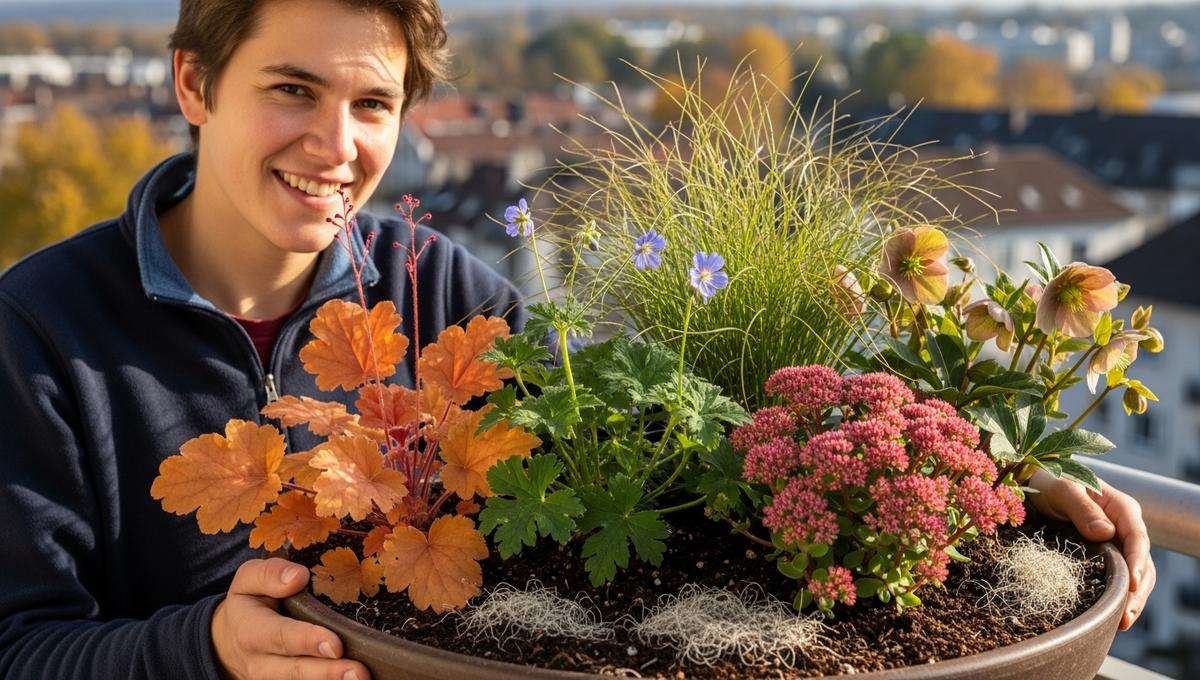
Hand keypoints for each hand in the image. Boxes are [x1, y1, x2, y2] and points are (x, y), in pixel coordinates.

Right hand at [212, 557, 369, 679]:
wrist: (228, 642)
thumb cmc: (248, 604)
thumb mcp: (247, 581)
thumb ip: (269, 574)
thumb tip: (299, 577)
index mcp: (251, 631)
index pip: (281, 637)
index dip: (308, 641)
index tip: (335, 644)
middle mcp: (261, 663)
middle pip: (296, 671)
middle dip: (329, 672)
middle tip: (360, 672)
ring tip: (362, 677)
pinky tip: (354, 679)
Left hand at [1028, 469, 1154, 630]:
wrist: (1038, 482)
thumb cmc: (1050, 480)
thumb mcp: (1063, 489)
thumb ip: (1082, 508)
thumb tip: (1106, 533)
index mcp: (1121, 508)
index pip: (1137, 538)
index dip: (1137, 562)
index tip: (1133, 584)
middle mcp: (1124, 526)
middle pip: (1142, 561)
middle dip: (1138, 590)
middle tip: (1126, 615)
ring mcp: (1117, 542)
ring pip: (1135, 573)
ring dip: (1132, 597)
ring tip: (1123, 622)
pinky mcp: (1105, 553)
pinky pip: (1118, 575)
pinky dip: (1119, 594)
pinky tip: (1112, 613)